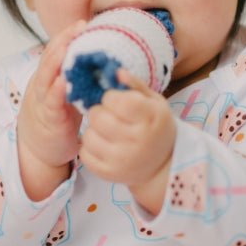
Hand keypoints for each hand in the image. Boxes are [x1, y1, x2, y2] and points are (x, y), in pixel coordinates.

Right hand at [16, 21, 85, 199]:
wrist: (41, 149)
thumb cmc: (58, 119)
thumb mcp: (69, 94)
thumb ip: (79, 78)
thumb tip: (102, 61)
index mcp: (49, 76)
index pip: (57, 50)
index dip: (67, 36)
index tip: (83, 23)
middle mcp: (43, 84)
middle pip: (50, 56)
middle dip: (64, 40)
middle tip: (79, 26)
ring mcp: (43, 100)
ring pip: (47, 75)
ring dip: (57, 60)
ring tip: (68, 45)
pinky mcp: (48, 117)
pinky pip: (50, 101)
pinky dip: (56, 90)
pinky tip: (63, 81)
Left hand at [79, 71, 174, 214]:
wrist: (161, 166)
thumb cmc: (155, 127)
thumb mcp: (154, 102)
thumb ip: (135, 85)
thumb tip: (115, 72)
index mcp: (150, 118)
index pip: (116, 100)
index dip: (111, 97)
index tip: (116, 100)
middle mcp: (137, 141)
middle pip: (98, 116)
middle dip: (100, 111)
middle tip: (110, 115)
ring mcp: (121, 160)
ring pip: (88, 134)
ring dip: (94, 129)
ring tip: (107, 131)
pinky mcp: (108, 174)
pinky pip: (84, 153)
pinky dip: (90, 147)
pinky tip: (104, 145)